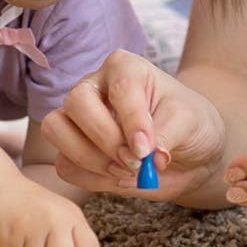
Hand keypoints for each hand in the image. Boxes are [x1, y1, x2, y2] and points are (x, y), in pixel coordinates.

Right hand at [41, 49, 226, 200]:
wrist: (188, 152)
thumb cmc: (188, 124)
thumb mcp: (189, 123)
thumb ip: (167, 135)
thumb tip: (147, 158)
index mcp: (125, 67)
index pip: (119, 87)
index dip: (131, 121)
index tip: (146, 150)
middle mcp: (95, 86)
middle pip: (76, 103)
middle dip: (105, 140)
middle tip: (135, 163)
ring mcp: (79, 117)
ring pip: (57, 130)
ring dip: (91, 159)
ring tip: (127, 171)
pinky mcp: (73, 148)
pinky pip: (64, 164)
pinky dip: (89, 178)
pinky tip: (118, 178)